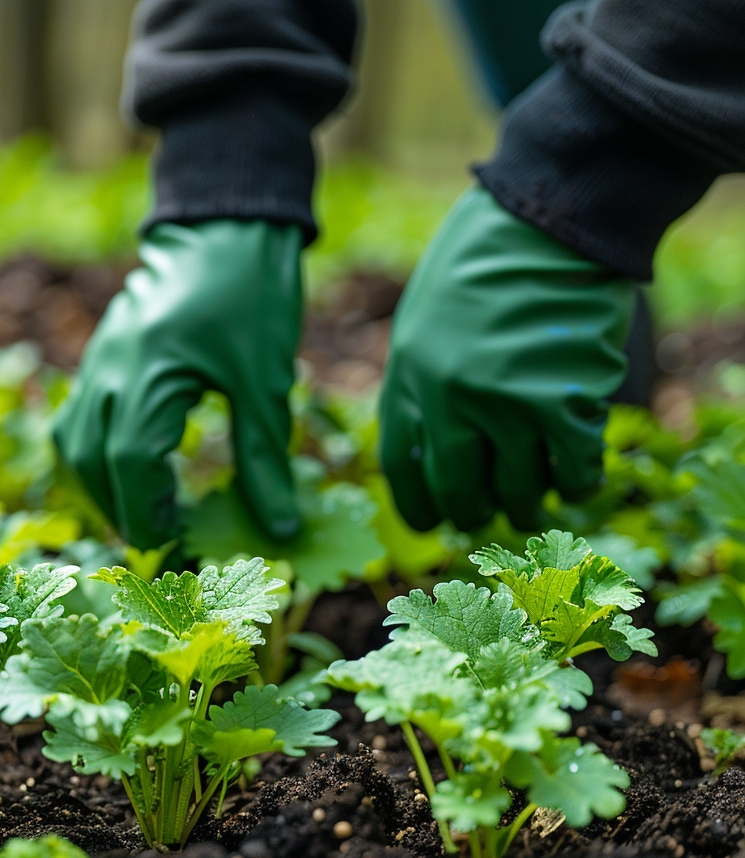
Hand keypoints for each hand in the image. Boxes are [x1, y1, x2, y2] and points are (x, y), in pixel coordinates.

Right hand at [54, 219, 302, 548]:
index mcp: (150, 373)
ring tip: (141, 510)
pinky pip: (78, 416)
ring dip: (99, 486)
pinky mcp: (103, 353)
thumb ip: (265, 458)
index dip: (146, 512)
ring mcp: (99, 359)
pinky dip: (95, 454)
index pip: (129, 464)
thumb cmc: (251, 294)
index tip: (173, 540)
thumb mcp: (267, 380)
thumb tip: (280, 526)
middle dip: (119, 509)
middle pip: (89, 462)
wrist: (225, 221)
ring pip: (72, 442)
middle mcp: (110, 369)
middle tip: (160, 538)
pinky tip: (131, 466)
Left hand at [380, 187, 635, 532]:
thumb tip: (431, 444)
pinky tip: (577, 478)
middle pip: (458, 489)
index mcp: (409, 374)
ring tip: (535, 504)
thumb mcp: (426, 315)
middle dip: (474, 513)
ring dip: (528, 504)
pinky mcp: (563, 399)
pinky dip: (577, 483)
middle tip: (488, 517)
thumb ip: (423, 379)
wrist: (550, 212)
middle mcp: (449, 398)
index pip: (402, 465)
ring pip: (517, 489)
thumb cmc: (486, 258)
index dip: (419, 504)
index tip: (434, 521)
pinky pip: (572, 470)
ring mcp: (505, 402)